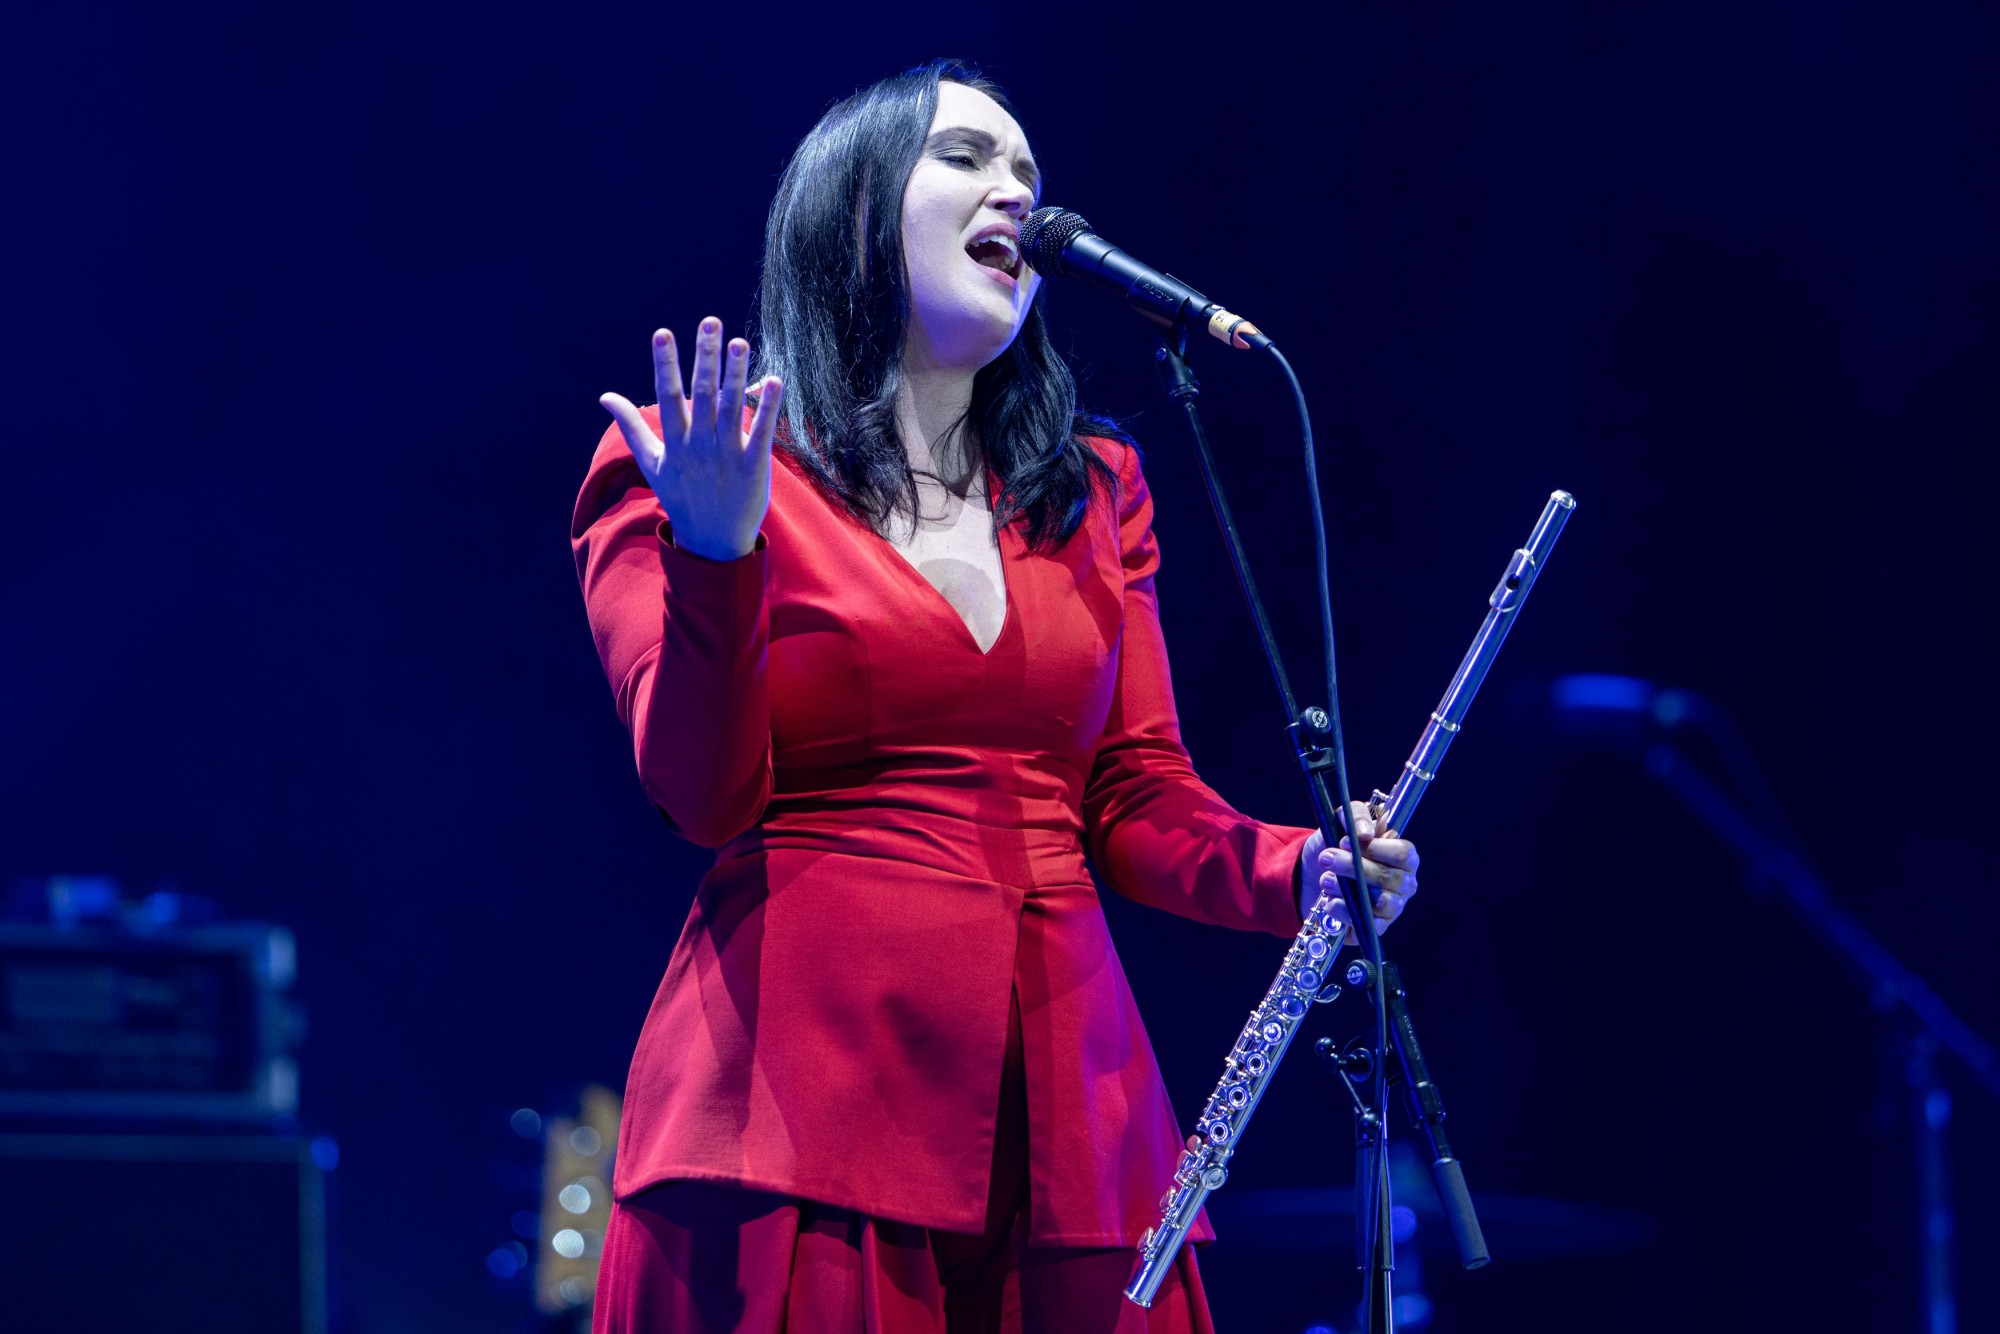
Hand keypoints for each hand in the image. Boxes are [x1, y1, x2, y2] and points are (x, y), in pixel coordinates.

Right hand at [599, 319, 784, 560]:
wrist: (712, 542)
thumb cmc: (680, 496)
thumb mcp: (651, 462)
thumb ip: (631, 426)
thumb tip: (605, 397)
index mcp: (673, 442)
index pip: (667, 396)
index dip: (666, 364)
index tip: (662, 333)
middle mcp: (698, 445)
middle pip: (701, 395)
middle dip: (704, 357)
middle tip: (710, 322)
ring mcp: (727, 455)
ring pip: (731, 408)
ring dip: (735, 374)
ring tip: (739, 342)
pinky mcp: (754, 465)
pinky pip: (761, 431)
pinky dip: (767, 406)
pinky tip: (774, 378)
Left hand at [1297, 801, 1420, 941]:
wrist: (1313, 874)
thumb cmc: (1337, 846)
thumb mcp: (1341, 822)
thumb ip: (1356, 816)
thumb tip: (1365, 833)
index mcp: (1403, 856)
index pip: (1403, 854)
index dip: (1375, 849)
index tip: (1345, 842)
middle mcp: (1404, 883)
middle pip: (1388, 877)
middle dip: (1353, 867)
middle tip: (1327, 858)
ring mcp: (1393, 907)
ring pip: (1380, 902)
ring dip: (1348, 890)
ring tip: (1325, 880)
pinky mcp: (1377, 926)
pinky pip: (1368, 924)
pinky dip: (1346, 913)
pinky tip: (1330, 903)